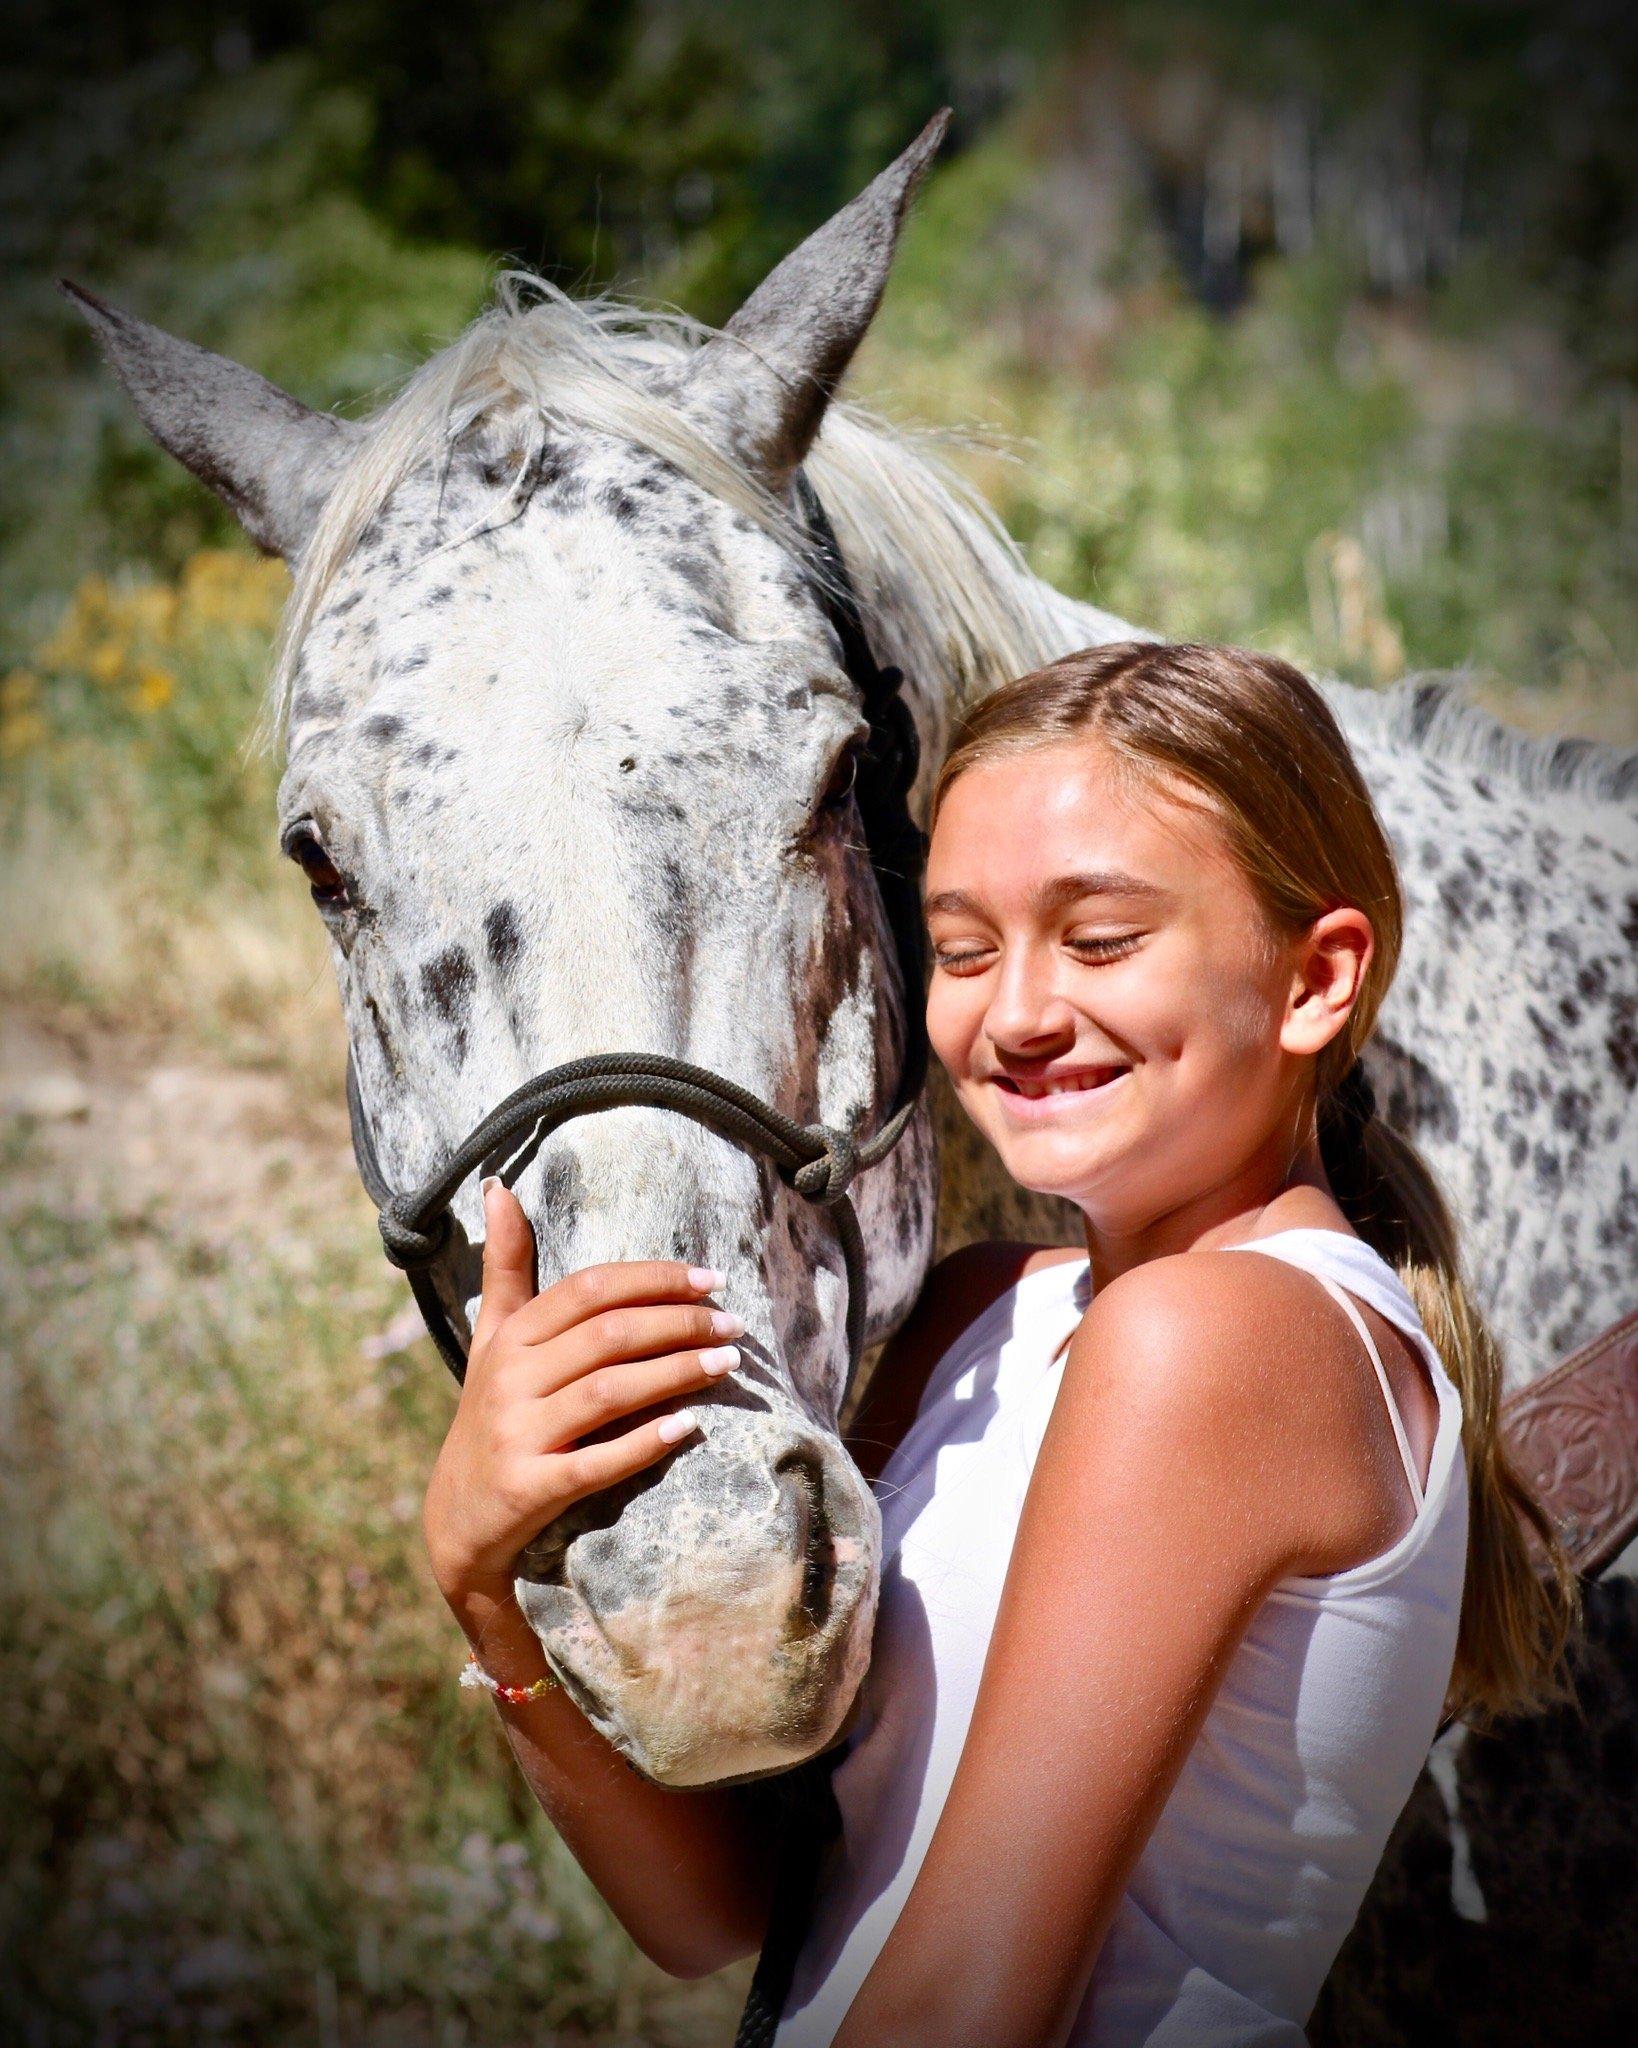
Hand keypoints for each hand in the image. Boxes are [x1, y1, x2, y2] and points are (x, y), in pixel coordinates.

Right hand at [422, 1178, 742, 1611]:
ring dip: (676, 1373)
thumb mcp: (492, 1337)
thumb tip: (499, 1187)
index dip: (654, 1279)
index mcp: (510, 1337)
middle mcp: (510, 1379)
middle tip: (734, 1324)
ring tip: (728, 1363)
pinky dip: (644, 1443)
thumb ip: (505, 1265)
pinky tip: (689, 1427)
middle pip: (608, 1335)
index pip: (589, 1290)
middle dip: (679, 1323)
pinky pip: (596, 1462)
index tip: (711, 1278)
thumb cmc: (491, 1412)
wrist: (457, 1519)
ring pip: (609, 1391)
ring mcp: (519, 1435)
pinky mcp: (531, 1488)